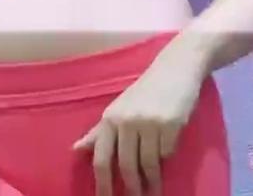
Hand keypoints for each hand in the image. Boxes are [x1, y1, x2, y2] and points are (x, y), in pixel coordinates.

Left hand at [73, 47, 207, 195]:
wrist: (175, 69)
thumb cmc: (145, 92)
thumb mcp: (118, 109)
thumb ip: (99, 132)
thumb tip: (76, 150)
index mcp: (109, 119)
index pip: (101, 158)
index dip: (102, 183)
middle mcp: (126, 121)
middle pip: (125, 165)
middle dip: (131, 187)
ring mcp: (149, 122)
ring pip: (148, 164)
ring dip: (152, 182)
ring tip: (154, 193)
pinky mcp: (171, 124)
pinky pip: (167, 153)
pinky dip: (167, 159)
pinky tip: (167, 161)